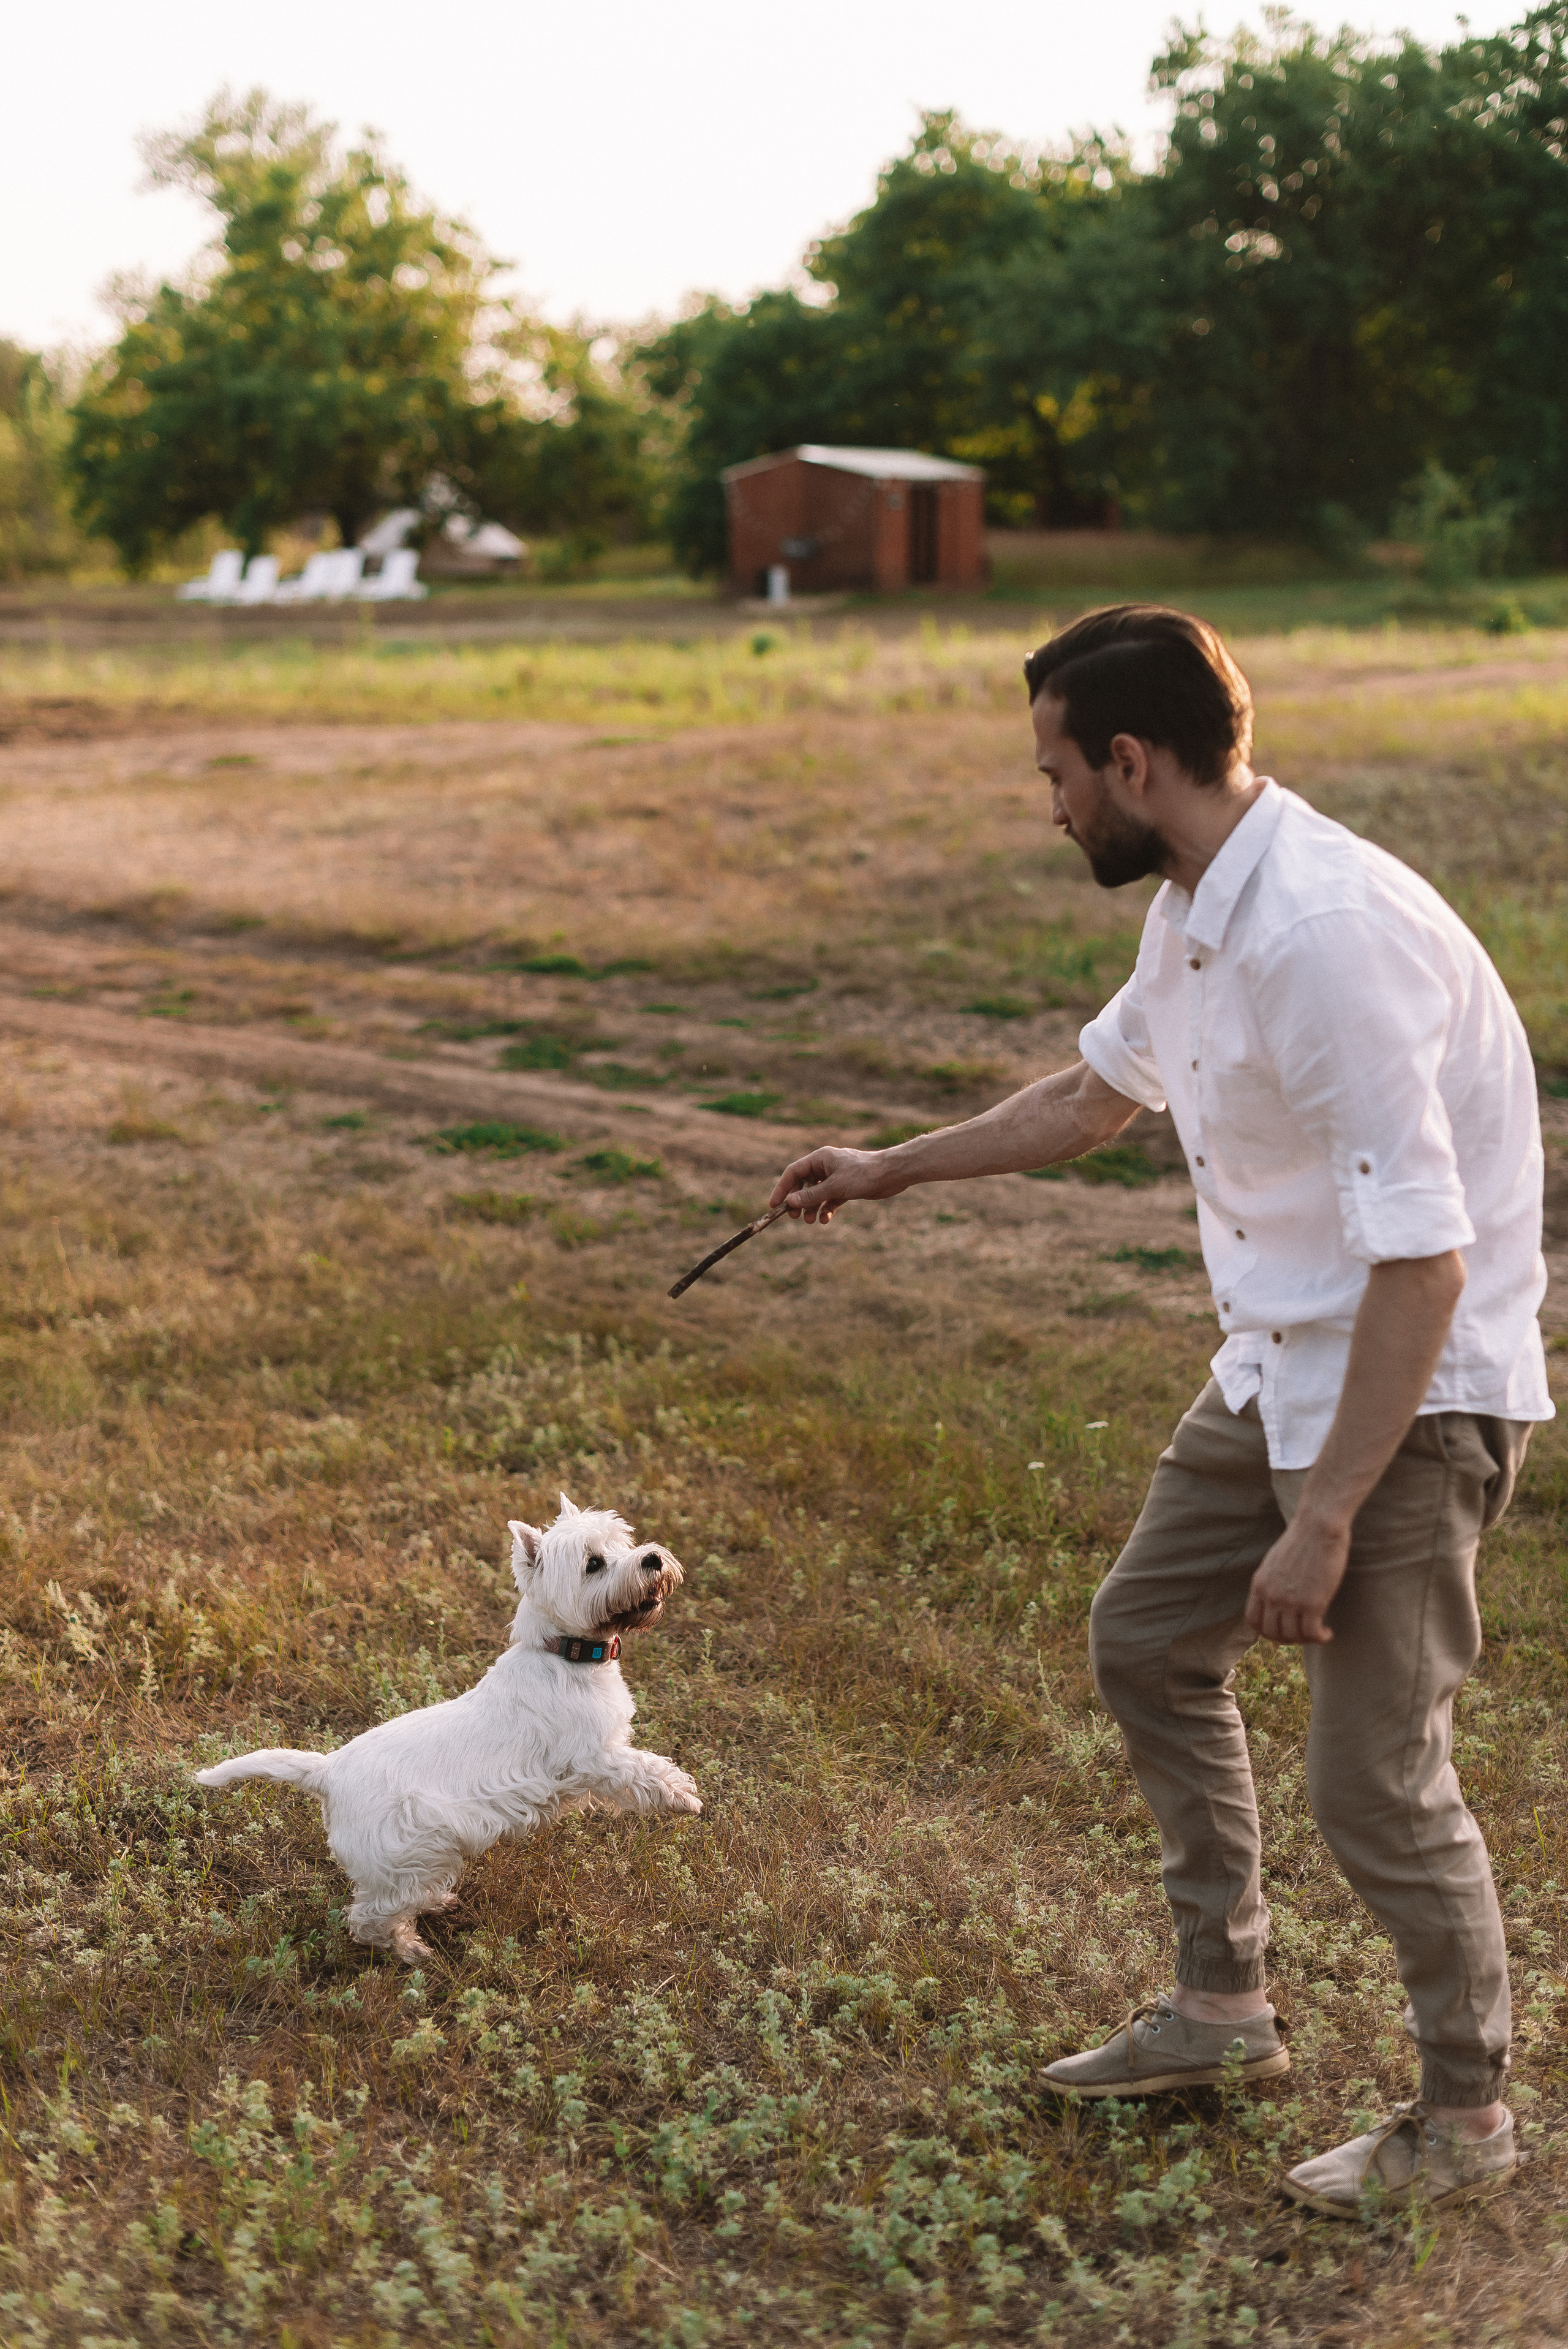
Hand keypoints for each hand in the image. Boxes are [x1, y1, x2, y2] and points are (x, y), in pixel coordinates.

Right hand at [767, 1145, 900, 1223]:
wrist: (891, 1174)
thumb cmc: (863, 1174)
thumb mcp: (834, 1187)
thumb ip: (812, 1195)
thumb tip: (790, 1202)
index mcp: (820, 1158)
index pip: (793, 1172)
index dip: (782, 1188)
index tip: (774, 1205)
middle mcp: (826, 1166)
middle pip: (803, 1184)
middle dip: (798, 1201)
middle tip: (793, 1217)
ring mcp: (836, 1177)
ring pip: (816, 1194)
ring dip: (811, 1208)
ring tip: (810, 1221)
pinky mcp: (846, 1188)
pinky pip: (829, 1200)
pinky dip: (826, 1209)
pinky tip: (825, 1220)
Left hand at [1244, 1512, 1349, 1645]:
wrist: (1318, 1527)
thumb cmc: (1302, 1540)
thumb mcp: (1275, 1561)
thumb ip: (1272, 1582)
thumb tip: (1276, 1598)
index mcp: (1259, 1584)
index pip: (1253, 1621)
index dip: (1267, 1631)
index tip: (1283, 1630)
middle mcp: (1271, 1595)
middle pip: (1272, 1633)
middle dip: (1288, 1639)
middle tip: (1303, 1634)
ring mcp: (1290, 1601)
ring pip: (1293, 1636)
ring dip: (1306, 1639)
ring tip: (1318, 1632)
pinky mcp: (1312, 1603)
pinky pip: (1312, 1633)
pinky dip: (1320, 1637)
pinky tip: (1327, 1633)